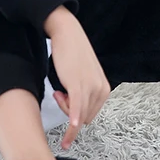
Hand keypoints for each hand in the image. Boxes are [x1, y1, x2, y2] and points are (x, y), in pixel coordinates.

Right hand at [47, 12, 110, 149]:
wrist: (67, 32)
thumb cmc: (73, 52)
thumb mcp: (83, 76)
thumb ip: (83, 92)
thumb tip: (75, 108)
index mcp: (104, 88)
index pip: (90, 115)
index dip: (75, 112)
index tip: (64, 100)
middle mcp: (100, 89)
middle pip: (83, 117)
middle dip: (69, 111)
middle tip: (58, 94)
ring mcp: (91, 87)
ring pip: (77, 115)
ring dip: (64, 109)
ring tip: (56, 91)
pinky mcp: (78, 84)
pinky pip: (76, 108)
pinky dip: (73, 120)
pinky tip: (71, 127)